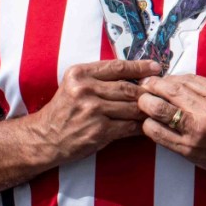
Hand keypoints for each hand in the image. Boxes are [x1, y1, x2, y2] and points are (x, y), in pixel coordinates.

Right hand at [35, 59, 154, 163]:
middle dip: (148, 90)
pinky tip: (149, 124)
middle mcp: (85, 89)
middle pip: (128, 88)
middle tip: (162, 90)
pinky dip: (142, 126)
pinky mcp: (99, 130)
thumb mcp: (74, 85)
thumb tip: (135, 73)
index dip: (140, 67)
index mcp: (80, 74)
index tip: (155, 66)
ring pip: (131, 107)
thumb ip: (99, 77)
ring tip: (160, 107)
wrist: (43, 138)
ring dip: (148, 109)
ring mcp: (92, 110)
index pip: (117, 67)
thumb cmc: (63, 110)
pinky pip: (129, 126)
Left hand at [139, 72, 205, 186]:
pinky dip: (149, 125)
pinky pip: (159, 134)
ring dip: (146, 103)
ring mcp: (196, 132)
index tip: (158, 78)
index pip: (185, 80)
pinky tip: (149, 121)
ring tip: (143, 101)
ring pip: (160, 110)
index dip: (167, 77)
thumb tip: (173, 80)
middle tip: (144, 86)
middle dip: (152, 86)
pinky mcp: (187, 149)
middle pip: (170, 92)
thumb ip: (203, 88)